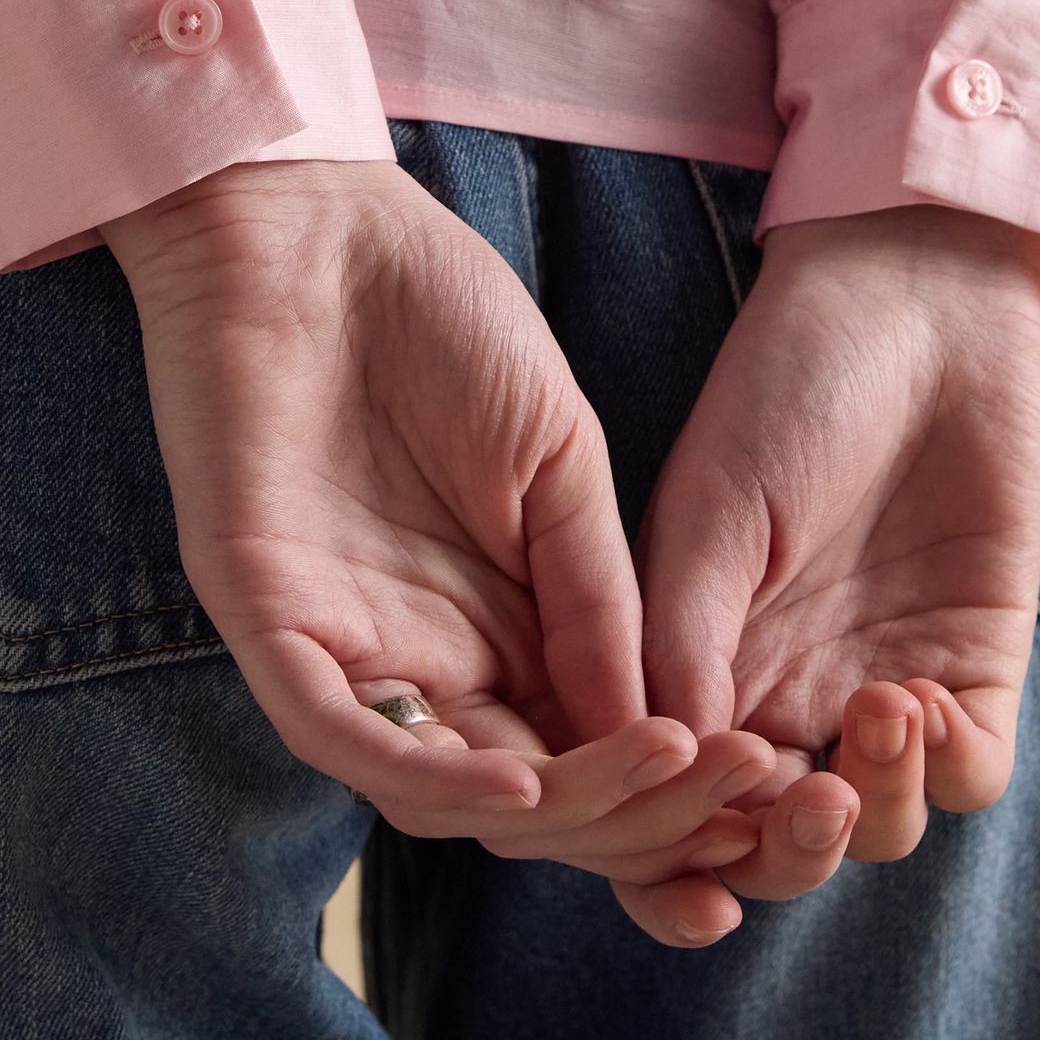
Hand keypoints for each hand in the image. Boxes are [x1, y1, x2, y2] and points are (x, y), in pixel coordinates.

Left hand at [100, 159, 779, 901]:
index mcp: (500, 618)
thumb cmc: (437, 315)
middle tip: (738, 786)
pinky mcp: (266, 616)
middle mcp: (424, 653)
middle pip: (529, 794)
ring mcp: (341, 641)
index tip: (773, 785)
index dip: (673, 787)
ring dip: (559, 808)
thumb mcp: (558, 456)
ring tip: (664, 772)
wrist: (316, 226)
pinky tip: (523, 777)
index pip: (586, 749)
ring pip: (441, 790)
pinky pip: (342, 732)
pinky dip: (428, 773)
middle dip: (638, 813)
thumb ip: (599, 588)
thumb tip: (662, 724)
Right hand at [625, 202, 1039, 943]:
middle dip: (788, 853)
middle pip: (779, 840)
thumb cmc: (791, 382)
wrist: (918, 301)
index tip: (703, 811)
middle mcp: (784, 685)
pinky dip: (950, 770)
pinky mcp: (976, 658)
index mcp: (699, 654)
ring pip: (877, 826)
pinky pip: (973, 772)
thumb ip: (684, 632)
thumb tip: (669, 763)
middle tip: (806, 802)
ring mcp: (882, 677)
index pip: (680, 798)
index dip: (682, 838)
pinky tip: (928, 700)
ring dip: (874, 808)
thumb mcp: (717, 502)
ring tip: (880, 711)